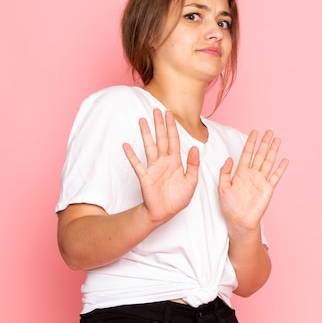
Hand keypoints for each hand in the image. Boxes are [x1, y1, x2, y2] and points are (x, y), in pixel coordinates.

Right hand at [123, 109, 199, 223]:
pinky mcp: (145, 176)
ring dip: (146, 134)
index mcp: (175, 161)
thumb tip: (195, 148)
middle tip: (156, 109)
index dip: (172, 127)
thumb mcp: (191, 182)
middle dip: (159, 124)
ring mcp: (153, 168)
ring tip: (142, 120)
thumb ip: (193, 165)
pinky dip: (131, 155)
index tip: (170, 114)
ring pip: (149, 147)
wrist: (164, 213)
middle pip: (162, 139)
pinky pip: (137, 164)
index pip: (174, 140)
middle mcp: (164, 161)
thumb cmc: (177, 198)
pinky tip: (126, 145)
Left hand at [218, 129, 288, 231]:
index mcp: (240, 172)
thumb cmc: (229, 206)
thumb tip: (229, 158)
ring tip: (277, 139)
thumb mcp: (222, 187)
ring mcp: (261, 181)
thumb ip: (225, 172)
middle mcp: (252, 174)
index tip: (254, 131)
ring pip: (268, 161)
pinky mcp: (268, 189)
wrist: (239, 221)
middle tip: (269, 130)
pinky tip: (285, 159)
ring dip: (273, 150)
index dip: (250, 142)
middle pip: (260, 154)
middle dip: (264, 142)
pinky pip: (276, 176)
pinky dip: (281, 168)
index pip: (247, 153)